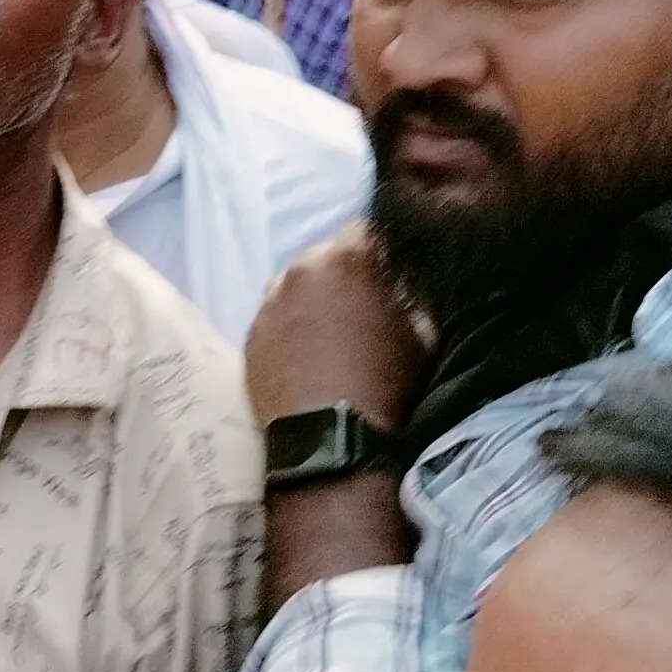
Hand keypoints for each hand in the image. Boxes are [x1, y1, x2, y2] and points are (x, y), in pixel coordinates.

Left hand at [247, 224, 430, 438]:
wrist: (332, 441)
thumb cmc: (387, 383)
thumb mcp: (422, 334)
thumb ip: (412, 296)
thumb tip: (403, 283)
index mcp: (345, 259)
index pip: (365, 230)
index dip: (380, 252)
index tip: (388, 274)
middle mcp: (298, 269)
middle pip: (326, 256)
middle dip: (344, 273)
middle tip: (360, 307)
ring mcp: (268, 302)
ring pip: (295, 285)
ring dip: (313, 298)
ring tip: (329, 332)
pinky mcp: (249, 334)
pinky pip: (274, 316)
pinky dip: (289, 326)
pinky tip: (306, 353)